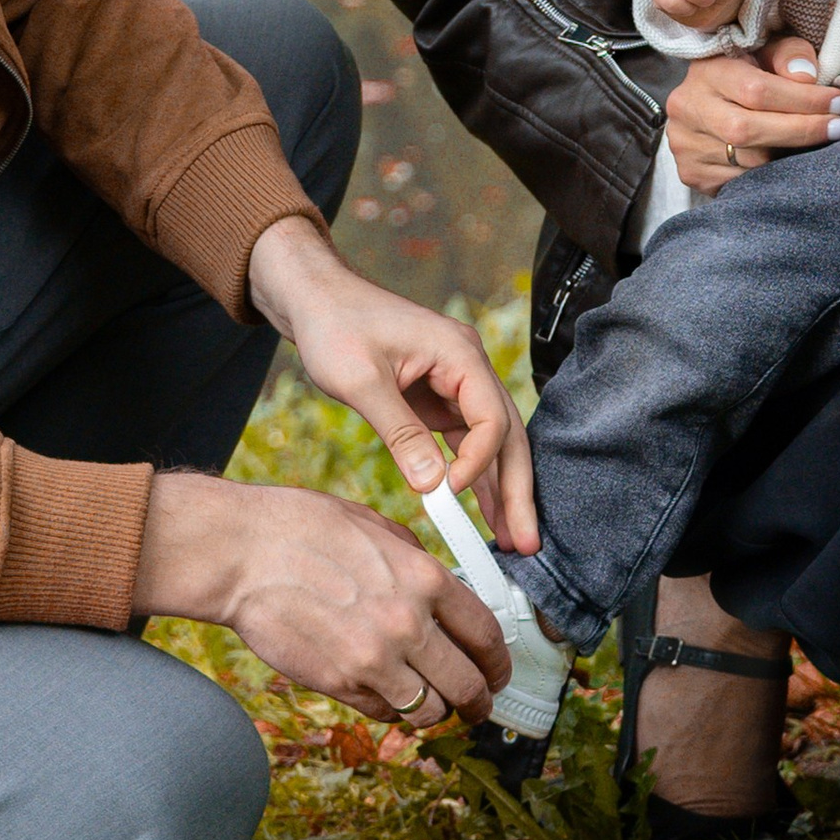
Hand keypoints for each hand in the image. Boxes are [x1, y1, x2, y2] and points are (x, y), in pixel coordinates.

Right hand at [132, 467, 510, 724]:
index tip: (498, 671)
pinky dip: (394, 711)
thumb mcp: (376, 526)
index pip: (487, 634)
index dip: (500, 661)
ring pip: (431, 711)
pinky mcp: (340, 684)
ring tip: (432, 703)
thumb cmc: (302, 529)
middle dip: (480, 700)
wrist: (241, 554)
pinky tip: (387, 695)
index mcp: (424, 578)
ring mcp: (374, 660)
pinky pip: (386, 715)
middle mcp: (408, 624)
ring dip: (436, 711)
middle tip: (478, 705)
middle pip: (469, 685)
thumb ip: (416, 561)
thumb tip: (443, 592)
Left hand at [247, 216, 536, 551]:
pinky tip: (478, 512)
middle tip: (526, 542)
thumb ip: (399, 432)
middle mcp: (467, 366)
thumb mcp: (361, 380)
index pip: (492, 419)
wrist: (314, 298)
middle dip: (516, 490)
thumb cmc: (335, 324)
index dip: (478, 462)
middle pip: (507, 434)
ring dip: (499, 489)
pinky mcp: (438, 397)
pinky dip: (471, 475)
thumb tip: (431, 486)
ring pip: (491, 443)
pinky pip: (465, 441)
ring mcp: (455, 383)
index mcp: (459, 353)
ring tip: (510, 540)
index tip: (449, 494)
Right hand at [664, 35, 839, 193]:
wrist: (708, 103)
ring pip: (747, 162)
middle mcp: (687, 108)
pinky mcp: (691, 173)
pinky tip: (788, 164)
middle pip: (748, 130)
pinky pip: (739, 183)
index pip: (756, 90)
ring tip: (816, 145)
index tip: (839, 104)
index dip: (804, 100)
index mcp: (706, 71)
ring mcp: (685, 144)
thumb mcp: (768, 52)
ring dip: (789, 156)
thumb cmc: (749, 73)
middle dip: (802, 131)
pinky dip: (770, 177)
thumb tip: (808, 76)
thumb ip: (790, 54)